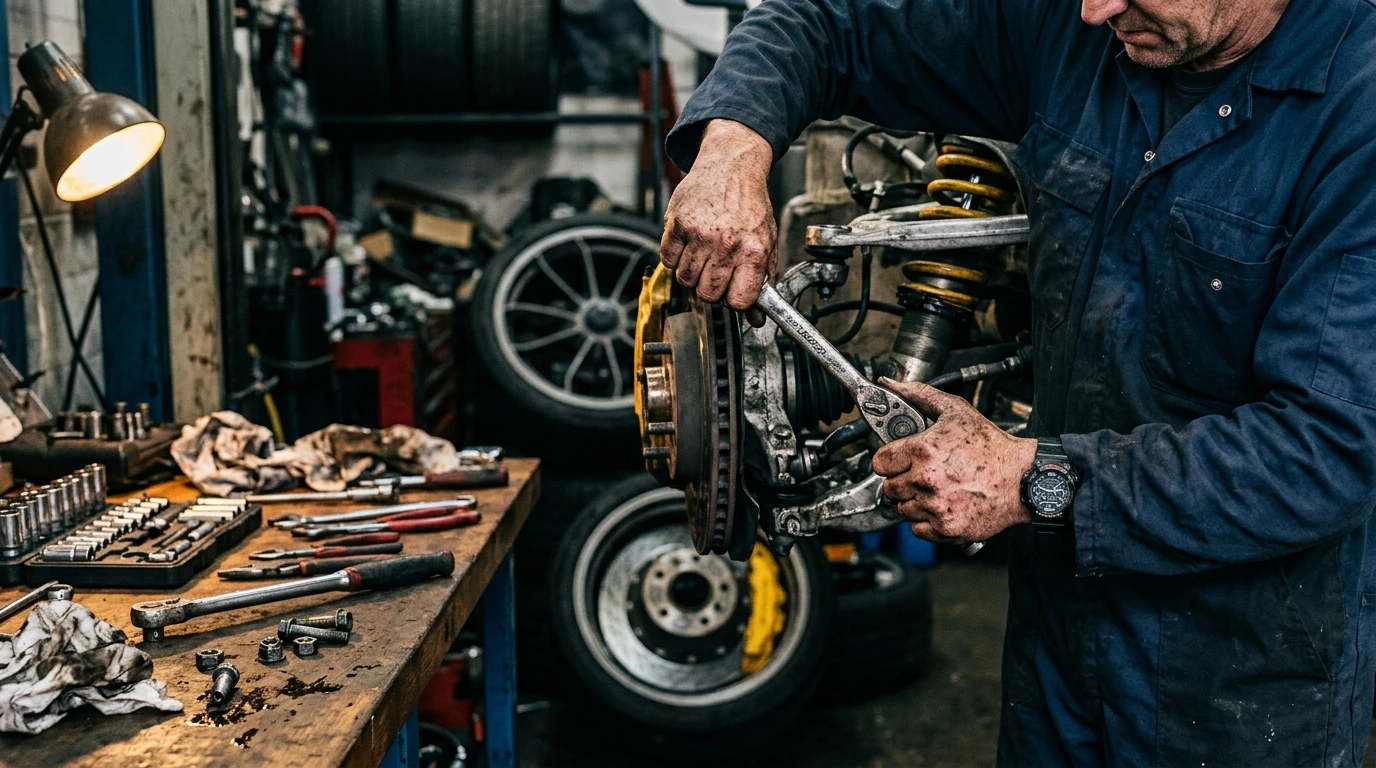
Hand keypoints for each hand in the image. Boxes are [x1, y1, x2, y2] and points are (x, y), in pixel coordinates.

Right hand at [660, 119, 776, 309]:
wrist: (731, 166)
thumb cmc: (749, 205)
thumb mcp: (766, 241)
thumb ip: (762, 279)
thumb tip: (756, 318)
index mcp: (753, 251)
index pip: (738, 301)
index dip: (733, 301)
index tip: (733, 292)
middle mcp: (726, 244)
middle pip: (707, 294)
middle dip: (711, 287)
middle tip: (716, 270)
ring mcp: (699, 234)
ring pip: (684, 280)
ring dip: (692, 273)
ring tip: (703, 253)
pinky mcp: (677, 223)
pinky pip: (667, 259)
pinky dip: (675, 257)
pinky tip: (688, 243)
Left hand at [871, 378, 1037, 543]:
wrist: (1023, 479)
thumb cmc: (992, 447)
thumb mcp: (956, 411)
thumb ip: (920, 395)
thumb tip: (890, 384)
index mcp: (924, 450)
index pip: (880, 462)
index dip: (890, 461)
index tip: (901, 462)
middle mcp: (926, 480)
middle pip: (889, 488)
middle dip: (904, 481)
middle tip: (925, 475)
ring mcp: (936, 506)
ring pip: (903, 509)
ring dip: (915, 501)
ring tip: (938, 489)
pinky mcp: (946, 528)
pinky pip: (918, 529)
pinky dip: (928, 521)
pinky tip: (944, 506)